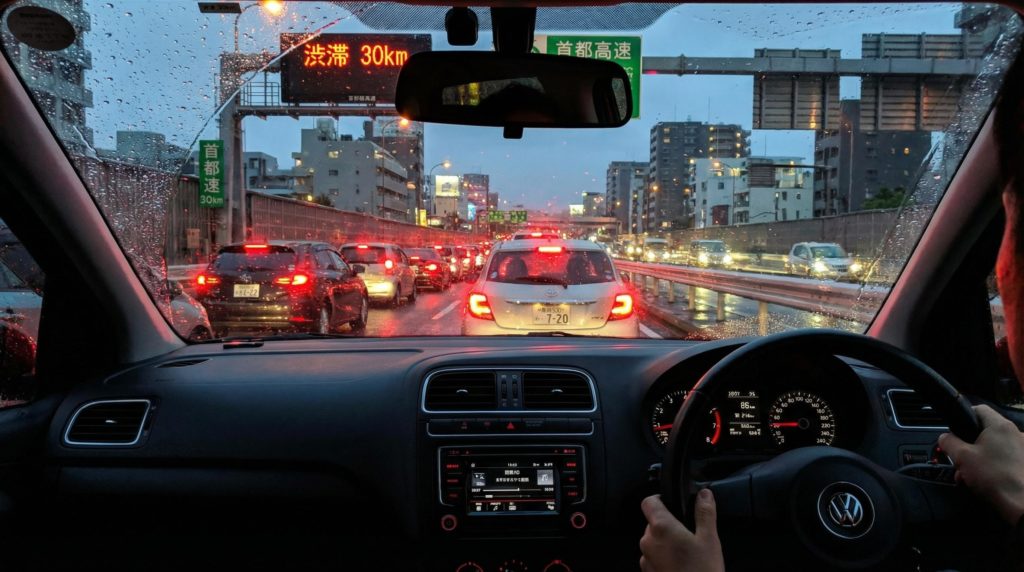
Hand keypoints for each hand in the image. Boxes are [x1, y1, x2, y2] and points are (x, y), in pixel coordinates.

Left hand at [639, 490, 723, 571]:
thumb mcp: (709, 539)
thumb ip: (705, 513)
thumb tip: (704, 495)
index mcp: (661, 528)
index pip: (648, 502)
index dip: (659, 499)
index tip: (670, 502)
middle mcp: (648, 542)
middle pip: (652, 523)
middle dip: (668, 524)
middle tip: (687, 533)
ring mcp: (646, 559)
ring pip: (653, 542)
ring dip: (666, 543)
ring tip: (687, 552)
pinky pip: (653, 558)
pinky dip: (664, 558)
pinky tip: (681, 565)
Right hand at [938, 404, 1023, 524]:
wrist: (1021, 503)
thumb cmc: (993, 476)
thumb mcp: (962, 457)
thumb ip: (949, 442)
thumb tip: (944, 437)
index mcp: (1000, 425)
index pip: (978, 409)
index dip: (963, 417)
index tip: (954, 432)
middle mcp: (1016, 433)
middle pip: (985, 431)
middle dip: (968, 446)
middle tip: (959, 460)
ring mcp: (1023, 449)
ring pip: (994, 447)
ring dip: (979, 458)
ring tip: (968, 476)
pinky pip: (1004, 458)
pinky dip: (993, 465)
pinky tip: (984, 480)